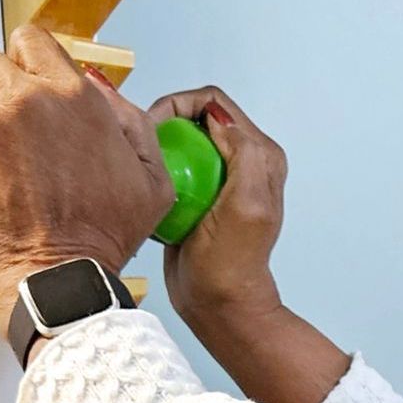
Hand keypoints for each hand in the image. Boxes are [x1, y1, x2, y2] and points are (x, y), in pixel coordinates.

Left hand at [0, 26, 174, 334]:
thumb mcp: (153, 181)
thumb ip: (131, 122)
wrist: (54, 279)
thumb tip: (101, 89)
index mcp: (72, 97)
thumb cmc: (102, 237)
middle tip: (18, 126)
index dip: (34, 61)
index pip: (32, 40)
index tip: (35, 83)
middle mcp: (20, 100)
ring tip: (14, 173)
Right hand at [144, 86, 288, 336]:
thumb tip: (219, 119)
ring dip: (156, 143)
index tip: (155, 129)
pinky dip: (153, 164)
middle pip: (193, 114)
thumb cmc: (231, 261)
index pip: (213, 103)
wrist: (217, 300)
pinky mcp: (196, 189)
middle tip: (144, 146)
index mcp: (259, 154)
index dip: (180, 105)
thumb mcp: (246, 206)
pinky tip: (146, 181)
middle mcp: (241, 158)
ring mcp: (216, 174)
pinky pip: (168, 161)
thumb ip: (245, 155)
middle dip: (164, 120)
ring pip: (177, 136)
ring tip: (142, 164)